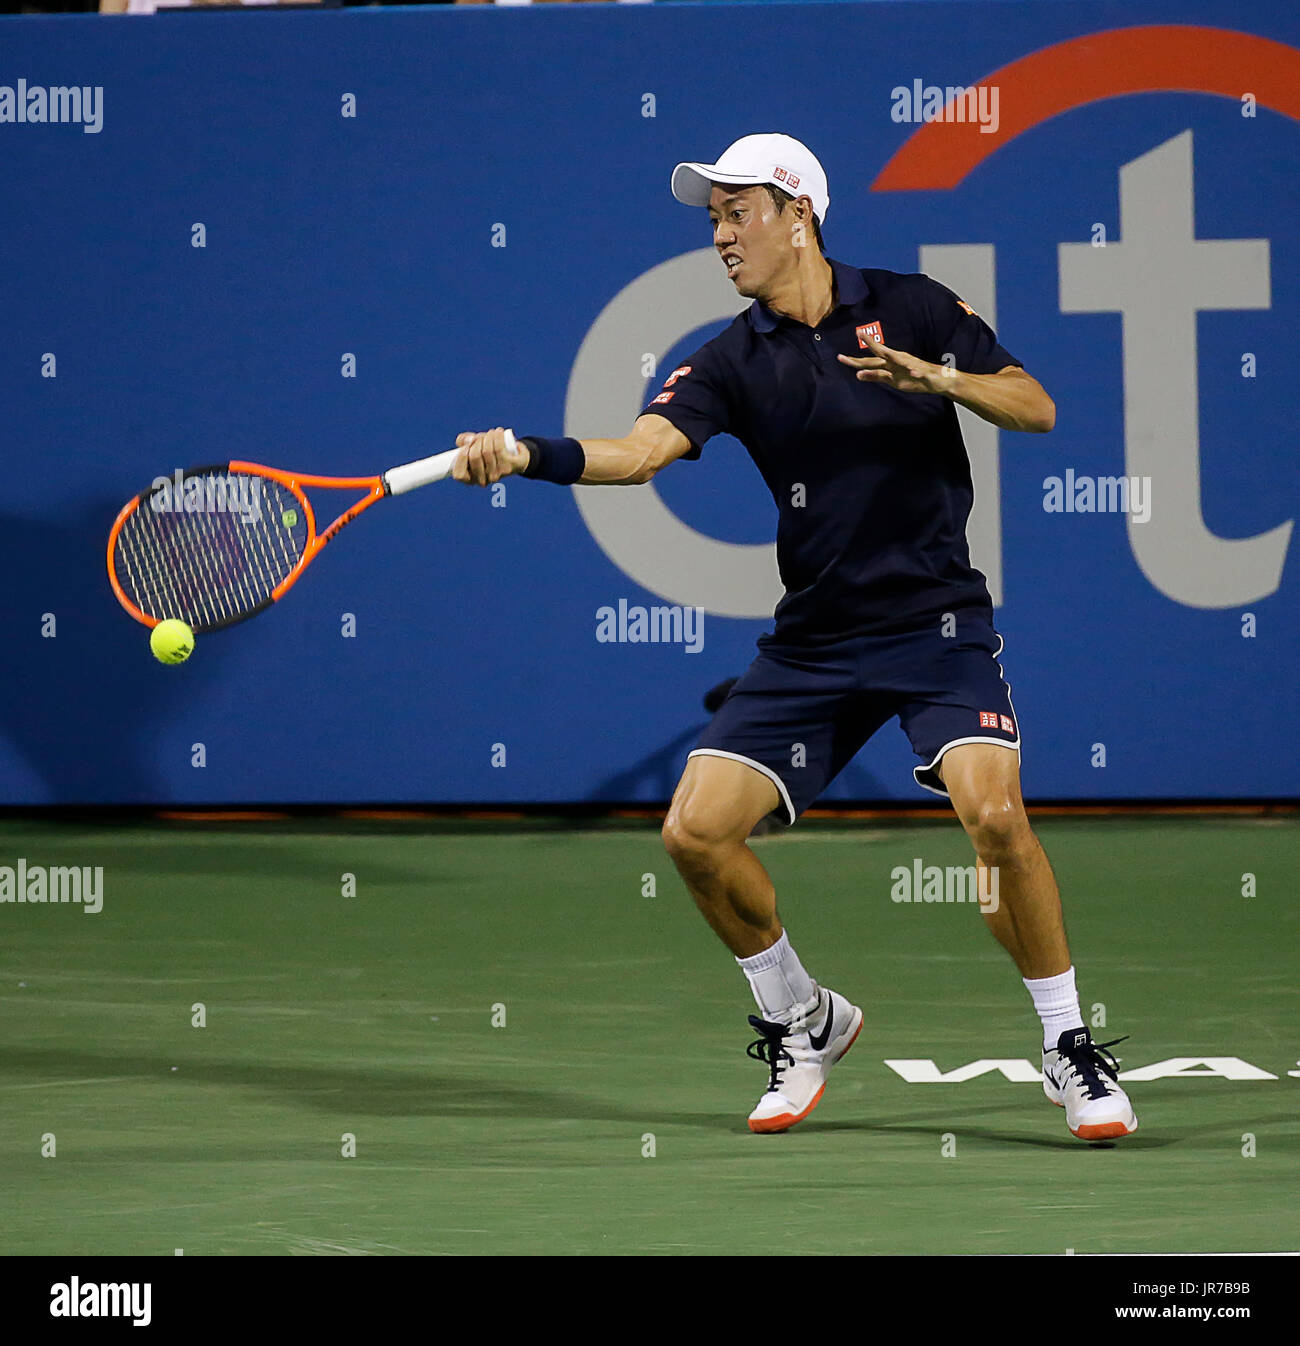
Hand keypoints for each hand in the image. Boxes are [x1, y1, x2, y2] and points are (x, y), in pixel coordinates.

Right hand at [452, 427, 529, 485]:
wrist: (513, 456)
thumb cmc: (487, 451)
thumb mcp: (471, 445)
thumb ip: (463, 441)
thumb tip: (470, 440)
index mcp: (470, 479)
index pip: (459, 474)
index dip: (461, 456)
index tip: (467, 445)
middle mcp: (483, 481)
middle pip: (475, 456)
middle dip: (476, 441)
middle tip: (481, 437)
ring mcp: (497, 476)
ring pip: (487, 451)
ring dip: (488, 436)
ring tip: (491, 433)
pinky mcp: (509, 467)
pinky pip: (499, 449)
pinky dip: (498, 437)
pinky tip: (498, 431)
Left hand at [837, 339, 954, 394]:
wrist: (937, 378)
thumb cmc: (912, 376)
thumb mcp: (890, 379)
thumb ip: (875, 375)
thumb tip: (858, 374)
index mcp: (890, 362)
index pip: (869, 360)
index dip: (855, 359)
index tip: (839, 357)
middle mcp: (897, 362)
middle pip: (876, 359)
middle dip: (861, 358)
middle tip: (843, 356)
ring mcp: (909, 366)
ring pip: (897, 362)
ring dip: (889, 361)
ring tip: (877, 359)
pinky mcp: (922, 374)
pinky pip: (919, 373)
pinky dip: (916, 372)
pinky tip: (913, 372)